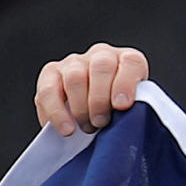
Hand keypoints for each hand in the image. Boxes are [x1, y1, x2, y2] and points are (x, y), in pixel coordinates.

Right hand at [34, 43, 149, 135]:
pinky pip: (49, 90)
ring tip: (88, 128)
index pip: (131, 62)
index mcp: (129, 61)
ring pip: (75, 77)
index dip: (126, 83)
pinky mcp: (51, 74)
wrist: (96, 127)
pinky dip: (57, 112)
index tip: (121, 106)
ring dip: (81, 107)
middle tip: (101, 122)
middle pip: (101, 66)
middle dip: (100, 99)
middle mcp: (102, 55)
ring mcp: (75, 62)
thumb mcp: (134, 114)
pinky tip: (67, 129)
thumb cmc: (120, 120)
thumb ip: (136, 112)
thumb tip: (130, 121)